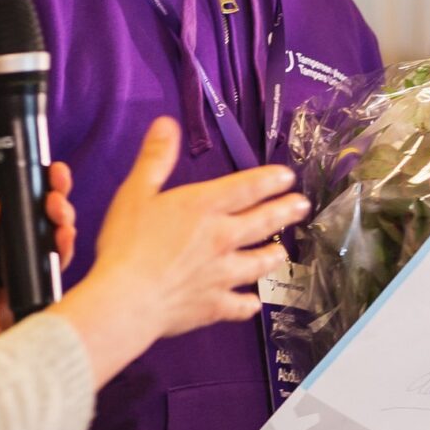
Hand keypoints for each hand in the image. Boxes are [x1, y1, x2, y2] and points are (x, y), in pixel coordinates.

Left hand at [0, 162, 74, 348]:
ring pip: (57, 241)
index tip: (49, 170)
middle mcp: (14, 248)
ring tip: (58, 213)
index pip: (21, 202)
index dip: (38, 184)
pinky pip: (56, 273)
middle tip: (55, 190)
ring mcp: (28, 270)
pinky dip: (64, 253)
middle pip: (46, 218)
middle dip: (58, 199)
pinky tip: (63, 239)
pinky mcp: (36, 293)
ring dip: (64, 222)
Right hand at [51, 117, 307, 384]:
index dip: (270, 180)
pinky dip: (248, 304)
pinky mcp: (215, 306)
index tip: (288, 177)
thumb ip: (155, 158)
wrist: (128, 299)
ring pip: (258, 264)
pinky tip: (254, 303)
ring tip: (283, 252)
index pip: (247, 188)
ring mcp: (222, 275)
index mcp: (205, 207)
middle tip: (302, 206)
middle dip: (285, 212)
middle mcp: (222, 238)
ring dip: (273, 256)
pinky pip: (239, 306)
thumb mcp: (136, 192)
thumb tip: (168, 122)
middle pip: (262, 222)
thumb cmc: (128, 243)